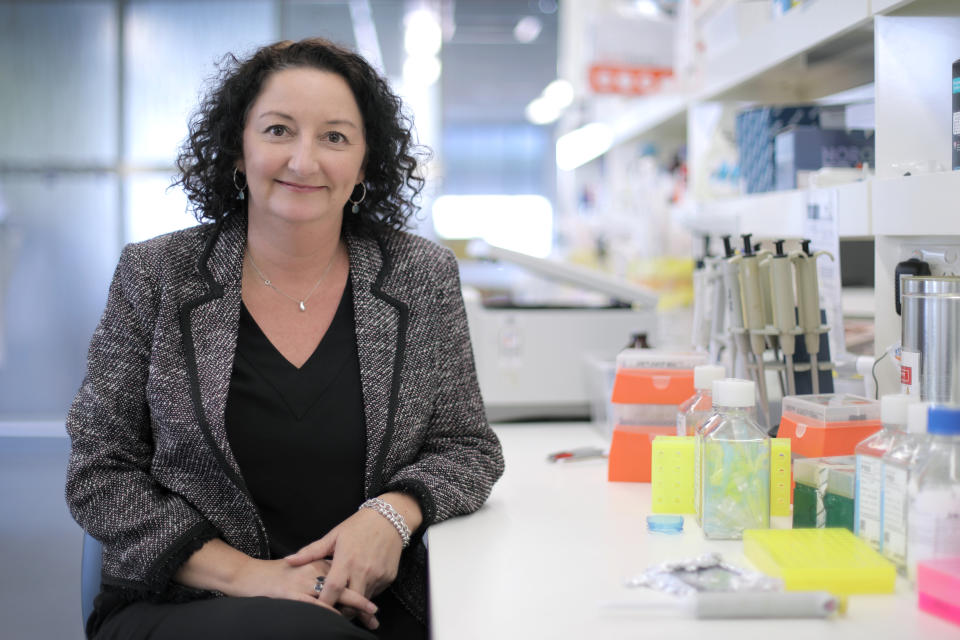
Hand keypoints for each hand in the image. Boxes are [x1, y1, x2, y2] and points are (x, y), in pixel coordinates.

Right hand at [232, 557, 379, 629]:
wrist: (248, 575)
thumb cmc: (275, 575)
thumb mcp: (302, 567)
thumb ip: (321, 572)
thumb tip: (341, 583)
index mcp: (319, 563)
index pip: (347, 576)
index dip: (363, 590)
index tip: (373, 606)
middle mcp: (314, 570)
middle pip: (345, 586)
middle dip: (362, 603)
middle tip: (374, 617)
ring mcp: (303, 582)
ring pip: (335, 595)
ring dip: (352, 609)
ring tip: (367, 620)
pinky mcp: (291, 594)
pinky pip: (314, 604)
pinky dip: (329, 612)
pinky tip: (339, 619)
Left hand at [285, 508, 403, 606]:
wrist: (390, 518)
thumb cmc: (358, 525)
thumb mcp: (334, 536)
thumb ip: (311, 552)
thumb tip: (288, 560)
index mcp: (347, 560)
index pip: (333, 589)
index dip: (324, 602)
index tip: (317, 606)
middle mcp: (364, 570)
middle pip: (350, 603)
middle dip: (341, 609)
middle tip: (333, 606)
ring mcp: (378, 575)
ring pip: (363, 600)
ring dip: (354, 601)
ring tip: (346, 594)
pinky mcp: (389, 577)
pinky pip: (375, 592)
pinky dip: (366, 592)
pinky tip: (361, 582)